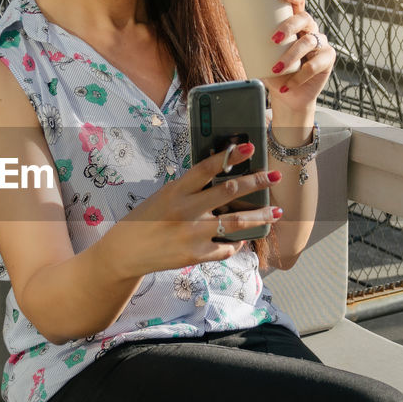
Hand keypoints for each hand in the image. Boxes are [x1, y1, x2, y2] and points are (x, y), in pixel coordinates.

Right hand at [102, 141, 283, 276]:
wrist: (125, 252)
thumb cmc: (144, 220)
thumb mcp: (163, 197)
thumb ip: (189, 190)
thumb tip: (221, 181)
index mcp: (176, 191)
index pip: (207, 168)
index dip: (230, 156)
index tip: (249, 147)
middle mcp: (186, 210)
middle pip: (229, 192)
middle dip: (256, 183)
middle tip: (274, 176)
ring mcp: (192, 234)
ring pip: (235, 223)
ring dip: (260, 217)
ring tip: (277, 212)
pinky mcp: (195, 255)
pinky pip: (225, 247)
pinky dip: (236, 242)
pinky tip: (243, 239)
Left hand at [260, 0, 334, 116]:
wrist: (287, 95)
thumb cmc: (274, 71)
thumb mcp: (261, 55)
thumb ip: (252, 42)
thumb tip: (232, 27)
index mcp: (296, 24)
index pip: (299, 4)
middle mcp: (310, 30)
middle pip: (305, 19)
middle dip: (289, 26)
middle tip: (273, 39)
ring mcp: (321, 44)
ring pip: (309, 43)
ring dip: (291, 56)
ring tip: (276, 68)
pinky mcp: (327, 60)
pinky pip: (315, 65)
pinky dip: (299, 77)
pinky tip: (288, 85)